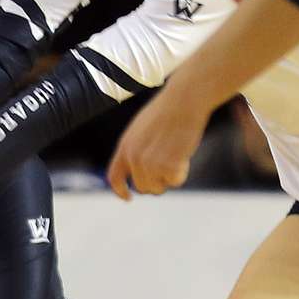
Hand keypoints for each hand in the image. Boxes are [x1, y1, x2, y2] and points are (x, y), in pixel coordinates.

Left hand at [106, 83, 208, 197]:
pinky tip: (183, 152)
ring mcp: (150, 163)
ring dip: (169, 176)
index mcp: (125, 146)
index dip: (120, 190)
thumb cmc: (168, 111)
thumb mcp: (142, 129)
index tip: (128, 197)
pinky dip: (182, 171)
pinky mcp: (167, 166)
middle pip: (142, 187)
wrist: (184, 100)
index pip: (115, 176)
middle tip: (169, 165)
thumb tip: (140, 171)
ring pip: (159, 187)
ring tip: (175, 154)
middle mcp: (133, 158)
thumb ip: (136, 149)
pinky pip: (176, 181)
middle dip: (156, 182)